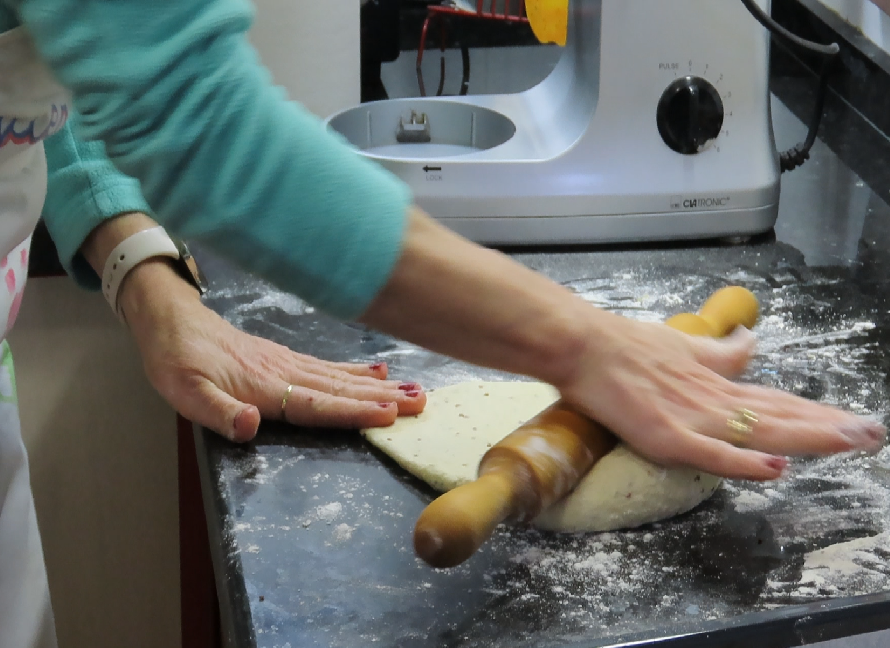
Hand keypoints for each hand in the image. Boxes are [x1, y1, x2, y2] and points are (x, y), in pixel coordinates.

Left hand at [118, 260, 426, 441]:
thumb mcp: (184, 394)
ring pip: (341, 377)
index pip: (316, 404)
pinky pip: (330, 366)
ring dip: (379, 386)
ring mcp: (290, 364)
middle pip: (340, 389)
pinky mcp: (288, 358)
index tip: (388, 415)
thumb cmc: (177, 364)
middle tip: (421, 404)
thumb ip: (218, 413)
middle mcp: (285, 374)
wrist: (173, 324)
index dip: (352, 411)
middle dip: (382, 398)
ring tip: (414, 391)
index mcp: (265, 389)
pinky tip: (379, 371)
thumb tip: (250, 425)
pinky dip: (358, 369)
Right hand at [557, 313, 885, 480]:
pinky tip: (777, 467)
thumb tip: (750, 342)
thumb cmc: (623, 345)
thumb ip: (717, 352)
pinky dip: (743, 462)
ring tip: (853, 441)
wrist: (582, 346)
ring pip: (759, 430)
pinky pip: (709, 453)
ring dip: (808, 436)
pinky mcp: (664, 435)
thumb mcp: (679, 344)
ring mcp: (690, 418)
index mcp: (714, 383)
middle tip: (875, 434)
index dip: (816, 411)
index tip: (853, 419)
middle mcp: (711, 400)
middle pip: (780, 415)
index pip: (775, 400)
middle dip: (830, 426)